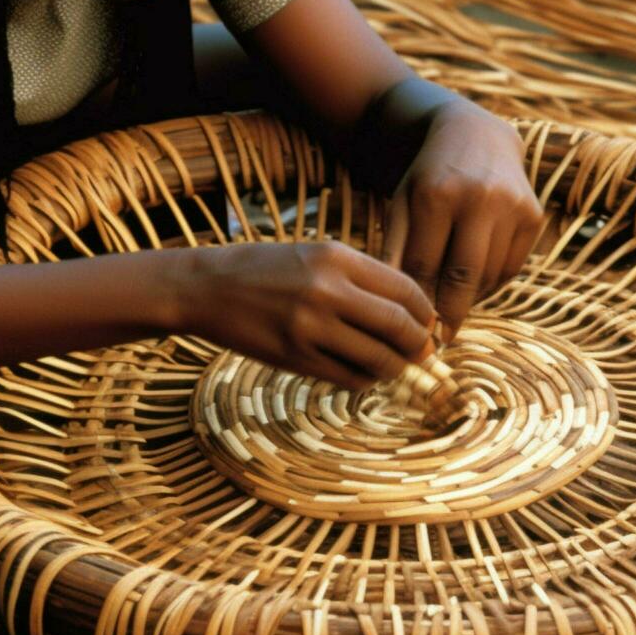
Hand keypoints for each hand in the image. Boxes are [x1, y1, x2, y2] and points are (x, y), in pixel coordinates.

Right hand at [176, 242, 434, 390]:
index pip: (404, 289)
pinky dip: (366, 379)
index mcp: (336, 257)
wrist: (207, 288)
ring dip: (395, 367)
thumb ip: (360, 277)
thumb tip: (409, 312)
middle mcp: (327, 289)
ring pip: (378, 358)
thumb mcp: (315, 254)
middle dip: (419, 344)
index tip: (428, 323)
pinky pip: (348, 377)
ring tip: (394, 364)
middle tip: (422, 350)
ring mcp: (310, 326)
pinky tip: (364, 373)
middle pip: (399, 326)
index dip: (425, 312)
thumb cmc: (266, 269)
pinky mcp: (295, 356)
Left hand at [382, 101, 543, 340]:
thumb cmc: (428, 178)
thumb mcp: (401, 203)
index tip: (411, 329)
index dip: (416, 302)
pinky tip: (475, 285)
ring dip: (471, 299)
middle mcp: (478, 198)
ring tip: (453, 309)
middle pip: (462, 276)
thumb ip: (393, 249)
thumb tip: (392, 302)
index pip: (423, 265)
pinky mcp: (534, 215)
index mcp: (436, 195)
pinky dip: (492, 283)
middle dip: (448, 313)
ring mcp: (511, 206)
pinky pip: (512, 267)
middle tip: (438, 339)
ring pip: (489, 276)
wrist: (475, 136)